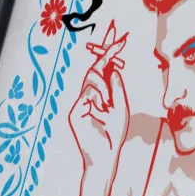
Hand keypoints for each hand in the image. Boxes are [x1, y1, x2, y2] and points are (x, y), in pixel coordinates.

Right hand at [68, 25, 129, 175]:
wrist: (105, 156)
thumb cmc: (114, 135)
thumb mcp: (120, 107)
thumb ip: (116, 88)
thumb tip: (112, 68)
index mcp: (100, 95)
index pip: (103, 72)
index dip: (109, 55)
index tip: (119, 40)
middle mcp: (89, 97)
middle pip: (94, 70)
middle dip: (106, 56)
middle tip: (118, 42)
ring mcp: (80, 104)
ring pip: (91, 80)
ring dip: (103, 86)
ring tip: (109, 102)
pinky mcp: (74, 112)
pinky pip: (87, 94)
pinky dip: (98, 97)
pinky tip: (103, 108)